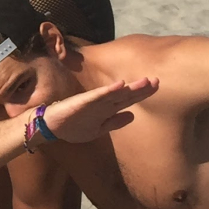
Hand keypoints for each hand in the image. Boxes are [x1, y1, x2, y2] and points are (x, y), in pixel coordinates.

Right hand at [41, 76, 158, 142]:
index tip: (157, 87)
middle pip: (126, 95)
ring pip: (117, 93)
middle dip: (142, 89)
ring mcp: (94, 102)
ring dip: (131, 87)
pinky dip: (110, 90)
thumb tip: (132, 117)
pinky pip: (99, 96)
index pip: (128, 100)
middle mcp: (103, 103)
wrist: (51, 126)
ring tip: (145, 81)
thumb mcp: (98, 129)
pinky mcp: (84, 102)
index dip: (142, 94)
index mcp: (107, 109)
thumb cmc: (73, 125)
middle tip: (157, 80)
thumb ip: (114, 123)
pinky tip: (120, 85)